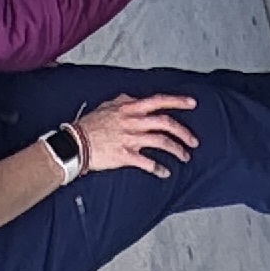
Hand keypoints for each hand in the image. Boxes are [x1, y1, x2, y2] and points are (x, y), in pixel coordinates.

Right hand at [66, 91, 198, 176]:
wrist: (75, 143)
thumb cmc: (90, 124)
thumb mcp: (107, 105)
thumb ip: (123, 100)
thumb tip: (134, 98)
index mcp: (129, 107)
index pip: (158, 101)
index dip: (177, 101)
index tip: (192, 103)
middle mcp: (133, 121)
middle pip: (165, 123)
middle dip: (183, 132)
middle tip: (194, 140)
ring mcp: (130, 139)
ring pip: (161, 142)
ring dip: (177, 150)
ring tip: (185, 156)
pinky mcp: (126, 156)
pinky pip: (148, 163)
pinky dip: (159, 169)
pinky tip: (165, 172)